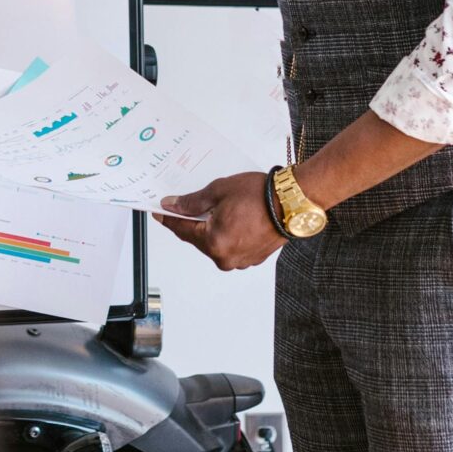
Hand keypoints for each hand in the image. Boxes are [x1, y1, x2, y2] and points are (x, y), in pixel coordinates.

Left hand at [155, 172, 285, 271]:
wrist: (293, 201)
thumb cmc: (261, 196)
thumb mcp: (219, 191)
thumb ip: (192, 202)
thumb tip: (173, 206)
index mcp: (214, 243)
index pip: (182, 230)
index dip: (169, 219)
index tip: (159, 213)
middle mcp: (226, 257)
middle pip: (199, 239)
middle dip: (194, 222)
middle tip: (191, 204)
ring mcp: (241, 260)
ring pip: (216, 243)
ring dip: (213, 228)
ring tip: (221, 207)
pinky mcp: (253, 258)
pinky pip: (232, 245)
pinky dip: (229, 233)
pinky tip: (234, 216)